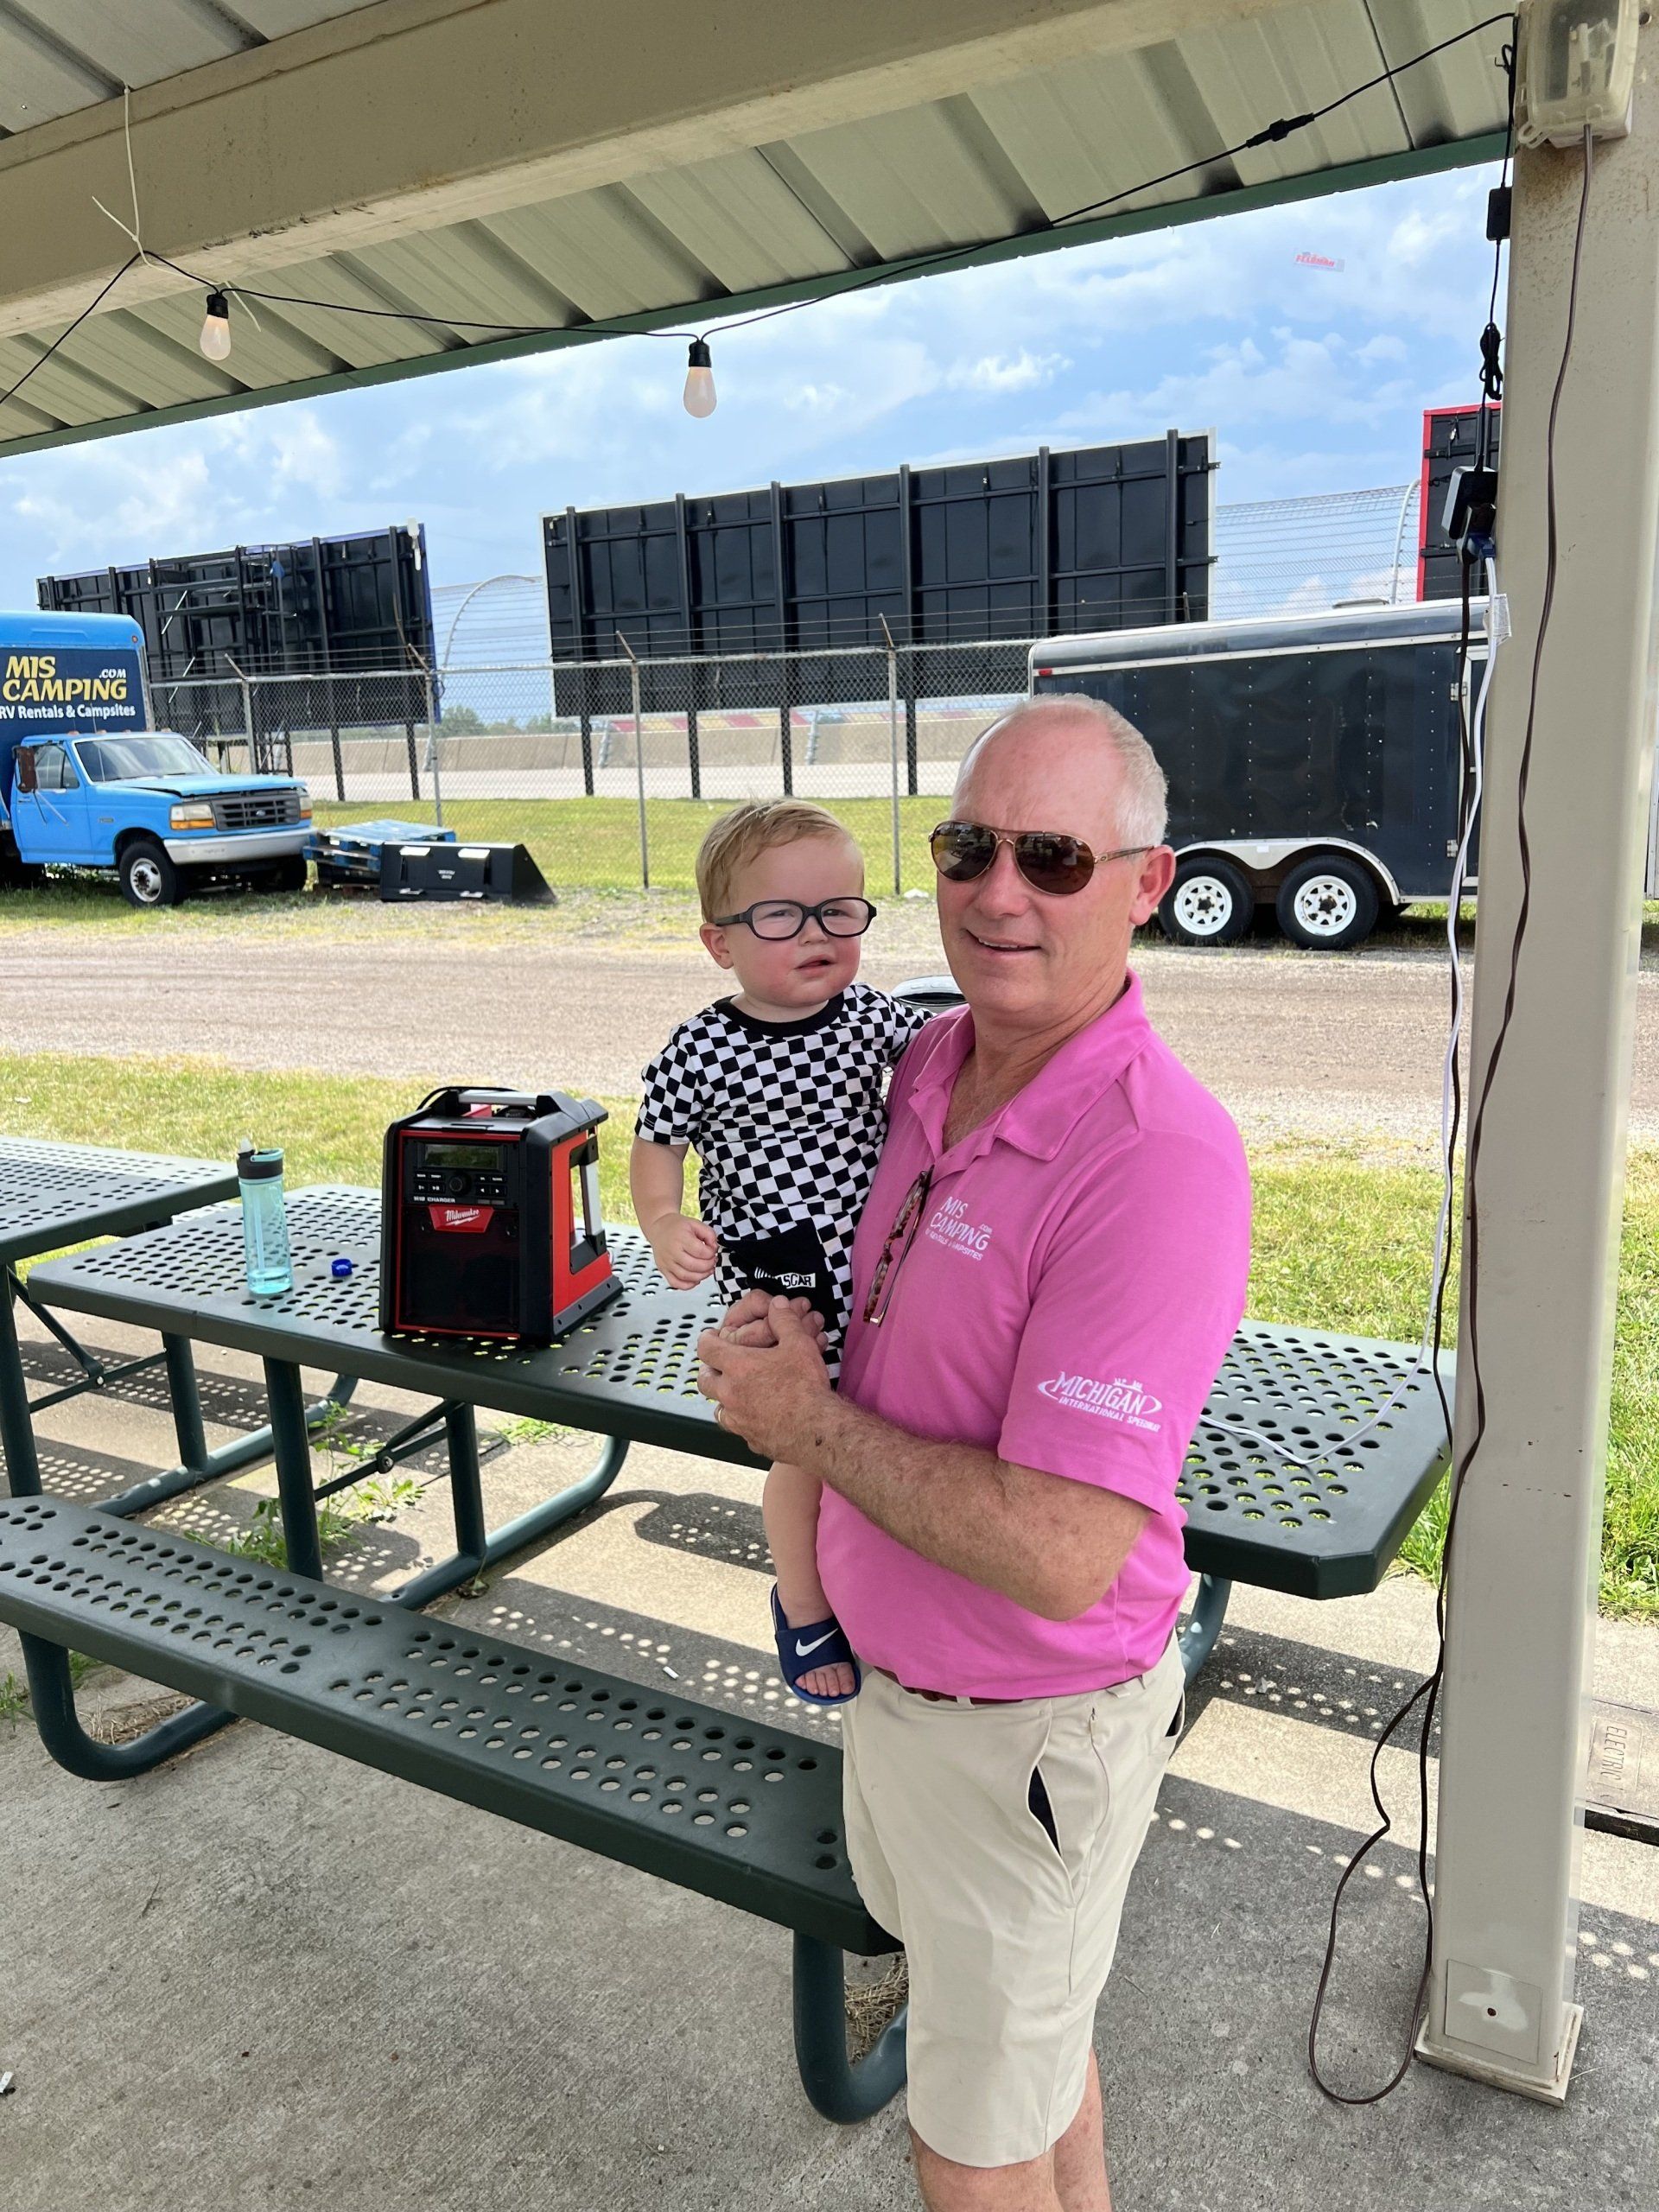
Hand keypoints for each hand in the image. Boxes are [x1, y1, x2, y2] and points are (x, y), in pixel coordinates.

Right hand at [645, 1211, 717, 1290]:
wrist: (658, 1228)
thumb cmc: (676, 1226)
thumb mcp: (695, 1223)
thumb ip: (709, 1234)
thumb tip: (714, 1247)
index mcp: (681, 1238)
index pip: (701, 1252)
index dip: (711, 1253)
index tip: (712, 1251)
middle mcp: (672, 1251)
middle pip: (694, 1266)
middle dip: (708, 1266)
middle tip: (712, 1261)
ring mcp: (667, 1262)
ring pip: (686, 1277)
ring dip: (701, 1276)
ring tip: (706, 1270)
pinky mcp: (663, 1270)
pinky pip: (675, 1283)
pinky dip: (688, 1285)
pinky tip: (695, 1279)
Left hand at [698, 1298, 836, 1461]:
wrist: (816, 1429)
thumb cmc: (806, 1387)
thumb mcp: (799, 1344)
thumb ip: (785, 1321)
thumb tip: (777, 1305)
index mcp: (737, 1367)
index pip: (706, 1348)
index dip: (706, 1339)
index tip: (710, 1337)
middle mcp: (730, 1394)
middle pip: (704, 1381)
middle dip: (709, 1371)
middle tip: (717, 1367)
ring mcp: (738, 1420)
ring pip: (718, 1408)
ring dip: (723, 1399)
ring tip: (736, 1393)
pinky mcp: (750, 1439)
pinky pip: (739, 1428)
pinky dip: (743, 1420)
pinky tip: (757, 1416)